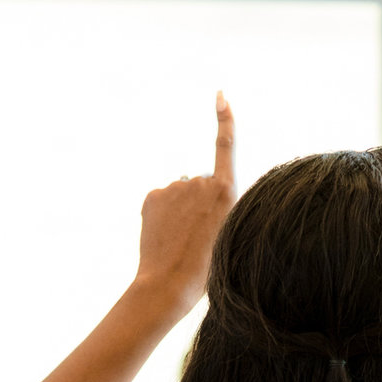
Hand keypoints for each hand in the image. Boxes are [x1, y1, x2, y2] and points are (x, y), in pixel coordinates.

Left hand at [132, 92, 235, 319]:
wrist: (169, 285)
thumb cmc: (205, 268)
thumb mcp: (228, 233)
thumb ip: (217, 204)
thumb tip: (193, 182)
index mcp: (225, 191)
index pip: (225, 145)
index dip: (224, 119)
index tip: (220, 96)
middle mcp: (199, 182)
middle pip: (201, 184)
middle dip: (200, 202)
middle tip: (199, 236)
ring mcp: (173, 187)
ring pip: (181, 194)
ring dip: (181, 211)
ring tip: (181, 241)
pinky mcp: (152, 195)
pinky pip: (162, 200)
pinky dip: (163, 214)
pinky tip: (165, 236)